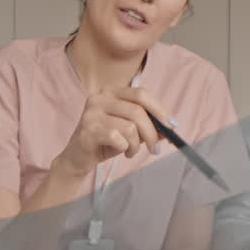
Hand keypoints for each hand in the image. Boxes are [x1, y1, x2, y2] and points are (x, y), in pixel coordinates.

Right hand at [53, 86, 174, 177]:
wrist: (78, 157)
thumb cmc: (106, 141)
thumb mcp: (130, 130)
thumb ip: (148, 125)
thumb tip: (170, 126)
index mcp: (111, 91)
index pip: (142, 94)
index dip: (160, 110)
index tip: (172, 126)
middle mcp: (100, 97)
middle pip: (138, 111)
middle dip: (152, 132)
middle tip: (155, 148)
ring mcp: (91, 112)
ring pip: (130, 127)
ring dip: (137, 144)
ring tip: (132, 151)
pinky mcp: (88, 129)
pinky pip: (118, 138)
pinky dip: (125, 148)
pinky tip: (121, 151)